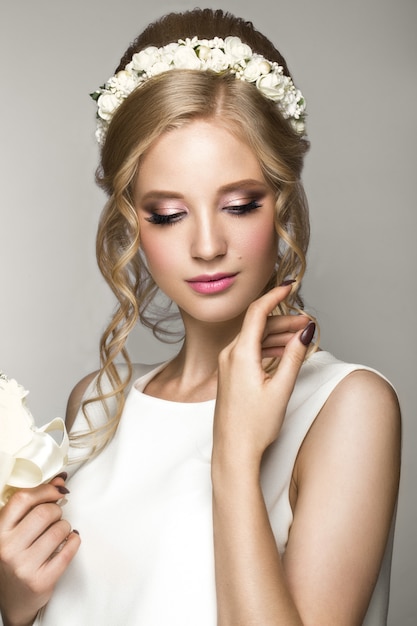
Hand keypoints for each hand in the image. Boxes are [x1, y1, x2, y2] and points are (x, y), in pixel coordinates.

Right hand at [0, 476, 79, 625]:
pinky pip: (68, 551)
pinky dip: (74, 541)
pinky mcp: (41, 581)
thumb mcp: (15, 530)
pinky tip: (70, 540)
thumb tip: (59, 480)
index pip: (23, 499)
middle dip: (57, 510)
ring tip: (60, 532)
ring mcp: (24, 566)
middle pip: (44, 512)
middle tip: (56, 516)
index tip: (56, 491)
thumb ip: (34, 504)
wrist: (13, 599)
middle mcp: (8, 548)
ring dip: (65, 526)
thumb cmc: (16, 557)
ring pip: (59, 530)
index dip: (45, 490)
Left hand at [213, 284, 314, 470]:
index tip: (291, 286)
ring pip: (254, 338)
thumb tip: (306, 331)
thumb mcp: (281, 389)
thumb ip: (294, 356)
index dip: (275, 295)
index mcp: (240, 354)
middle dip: (284, 319)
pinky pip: (249, 351)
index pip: (257, 312)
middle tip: (308, 322)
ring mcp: (227, 365)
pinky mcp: (230, 374)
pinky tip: (284, 351)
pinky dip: (268, 347)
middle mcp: (230, 355)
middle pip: (258, 324)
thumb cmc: (254, 425)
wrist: (232, 451)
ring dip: (278, 334)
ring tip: (302, 336)